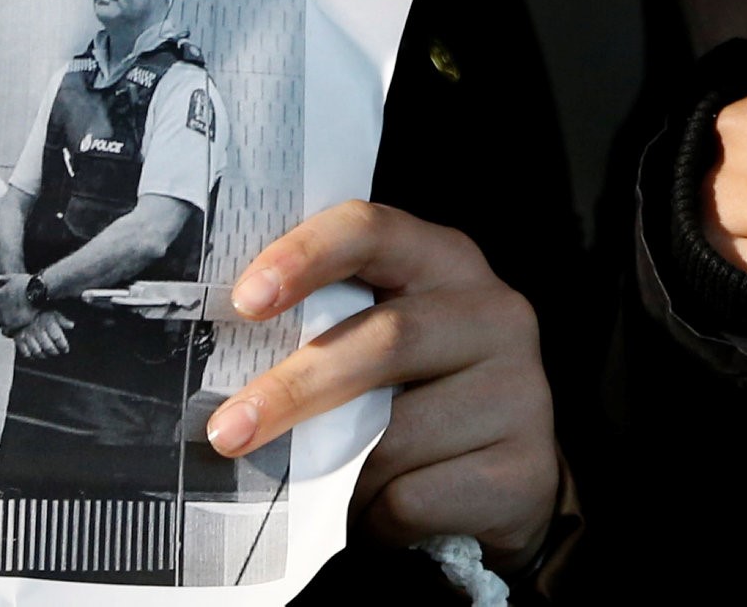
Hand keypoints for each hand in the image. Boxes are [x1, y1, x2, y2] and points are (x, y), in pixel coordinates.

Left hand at [0, 275, 37, 335]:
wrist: (37, 291)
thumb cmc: (29, 283)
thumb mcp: (15, 277)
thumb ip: (5, 278)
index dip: (7, 308)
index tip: (15, 309)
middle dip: (7, 316)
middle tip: (19, 317)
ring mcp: (1, 316)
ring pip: (2, 324)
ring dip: (10, 324)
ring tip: (21, 324)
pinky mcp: (8, 325)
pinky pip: (6, 332)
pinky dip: (11, 332)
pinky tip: (19, 330)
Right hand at [14, 312, 70, 360]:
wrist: (18, 307)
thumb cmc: (37, 310)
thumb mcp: (51, 311)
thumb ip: (61, 319)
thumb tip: (71, 325)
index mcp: (47, 322)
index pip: (58, 338)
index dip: (63, 345)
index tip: (66, 349)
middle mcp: (37, 330)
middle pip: (48, 346)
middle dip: (54, 351)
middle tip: (57, 352)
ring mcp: (27, 336)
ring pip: (37, 351)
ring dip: (43, 355)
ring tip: (47, 354)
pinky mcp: (18, 339)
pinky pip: (25, 352)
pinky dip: (30, 355)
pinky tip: (34, 355)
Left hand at [209, 205, 556, 570]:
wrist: (509, 481)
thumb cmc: (419, 395)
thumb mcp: (382, 344)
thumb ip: (330, 330)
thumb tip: (225, 369)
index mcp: (444, 261)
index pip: (372, 231)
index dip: (306, 256)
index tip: (246, 300)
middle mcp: (493, 313)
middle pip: (385, 340)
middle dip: (295, 389)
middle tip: (228, 431)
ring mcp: (520, 391)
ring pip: (395, 436)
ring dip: (339, 472)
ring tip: (326, 486)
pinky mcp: (522, 468)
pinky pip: (414, 498)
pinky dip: (374, 515)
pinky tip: (378, 512)